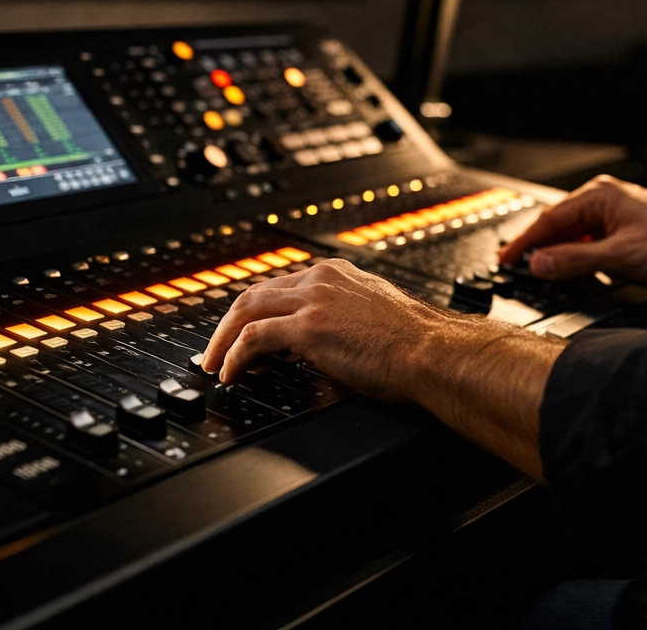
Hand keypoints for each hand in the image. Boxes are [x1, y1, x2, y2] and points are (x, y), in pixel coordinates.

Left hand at [200, 259, 439, 398]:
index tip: (243, 333)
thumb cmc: (414, 344)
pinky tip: (231, 373)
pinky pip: (254, 338)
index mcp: (338, 273)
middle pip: (254, 293)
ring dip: (223, 340)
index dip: (255, 311)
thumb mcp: (372, 317)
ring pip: (246, 310)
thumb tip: (324, 343)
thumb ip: (344, 318)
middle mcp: (322, 279)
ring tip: (215, 364)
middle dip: (227, 324)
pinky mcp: (309, 326)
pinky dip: (235, 356)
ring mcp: (314, 299)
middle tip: (215, 350)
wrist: (431, 351)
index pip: (280, 285)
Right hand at [499, 175, 646, 287]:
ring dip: (561, 253)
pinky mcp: (624, 226)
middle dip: (539, 248)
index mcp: (597, 196)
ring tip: (546, 273)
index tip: (506, 259)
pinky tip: (580, 271)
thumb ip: (574, 260)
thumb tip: (540, 263)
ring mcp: (614, 211)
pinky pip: (591, 239)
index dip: (524, 243)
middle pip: (559, 225)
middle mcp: (603, 198)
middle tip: (518, 268)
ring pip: (575, 233)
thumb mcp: (618, 256)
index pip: (548, 220)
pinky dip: (580, 255)